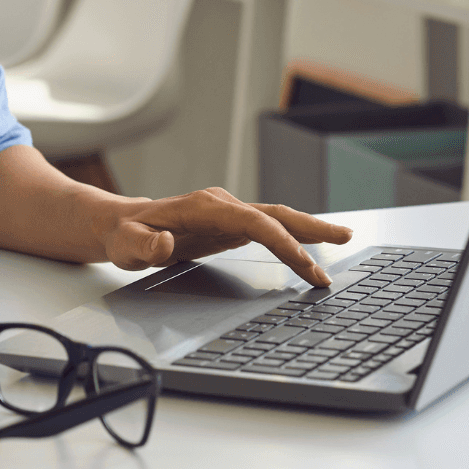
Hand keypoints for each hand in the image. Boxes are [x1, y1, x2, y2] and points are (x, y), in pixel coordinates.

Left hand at [94, 187, 351, 287]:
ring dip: (308, 229)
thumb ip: (144, 245)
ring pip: (276, 218)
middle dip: (311, 227)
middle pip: (275, 213)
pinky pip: (268, 227)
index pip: (254, 222)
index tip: (304, 263)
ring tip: (342, 237)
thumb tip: (163, 243)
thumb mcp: (127, 245)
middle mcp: (222, 205)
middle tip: (345, 239)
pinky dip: (292, 235)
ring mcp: (228, 213)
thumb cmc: (126, 236)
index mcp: (205, 208)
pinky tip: (310, 245)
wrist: (123, 226)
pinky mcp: (230, 224)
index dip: (282, 241)